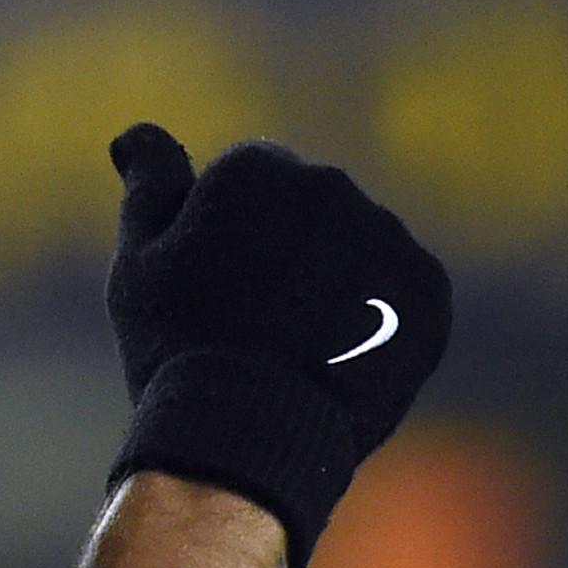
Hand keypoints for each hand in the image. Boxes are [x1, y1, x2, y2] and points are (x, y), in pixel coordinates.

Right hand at [101, 125, 451, 567]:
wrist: (246, 434)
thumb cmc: (179, 344)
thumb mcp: (140, 258)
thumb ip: (149, 183)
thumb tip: (138, 134)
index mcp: (259, 166)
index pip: (251, 183)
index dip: (228, 236)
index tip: (216, 287)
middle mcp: (332, 187)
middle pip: (310, 210)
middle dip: (289, 250)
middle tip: (257, 320)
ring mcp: (386, 237)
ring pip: (358, 249)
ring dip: (336, 281)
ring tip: (301, 346)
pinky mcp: (428, 291)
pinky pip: (402, 291)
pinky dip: (380, 317)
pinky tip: (341, 356)